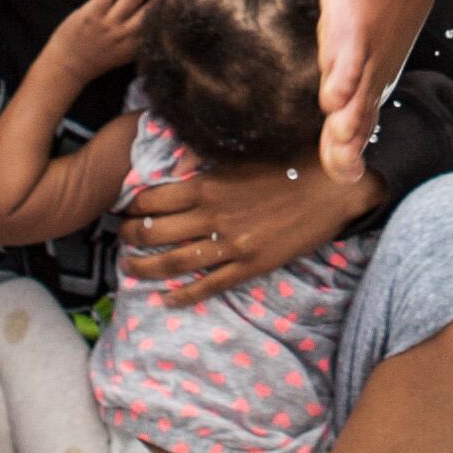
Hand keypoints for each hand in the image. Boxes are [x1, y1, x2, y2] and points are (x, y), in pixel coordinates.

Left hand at [37, 0, 158, 85]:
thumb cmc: (94, 63)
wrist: (66, 67)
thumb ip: (138, 44)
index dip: (168, 11)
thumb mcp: (122, 58)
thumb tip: (154, 26)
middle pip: (149, 9)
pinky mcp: (90, 14)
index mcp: (133, 47)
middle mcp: (124, 35)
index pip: (156, 25)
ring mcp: (107, 24)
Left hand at [119, 160, 381, 301]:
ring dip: (144, 267)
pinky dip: (183, 296)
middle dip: (130, 236)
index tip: (123, 206)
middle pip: (155, 232)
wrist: (334, 189)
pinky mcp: (249, 266)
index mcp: (208, 184)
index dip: (132, 204)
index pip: (152, 198)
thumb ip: (206, 158)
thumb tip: (175, 160)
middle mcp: (213, 216)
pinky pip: (208, 286)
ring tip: (128, 267)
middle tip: (119, 236)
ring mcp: (230, 245)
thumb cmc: (292, 161)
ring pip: (174, 263)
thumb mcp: (244, 152)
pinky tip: (166, 300)